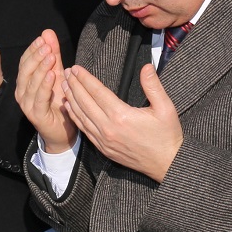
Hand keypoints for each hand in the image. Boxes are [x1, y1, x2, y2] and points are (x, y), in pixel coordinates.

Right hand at [16, 30, 75, 153]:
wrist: (62, 131)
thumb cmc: (58, 103)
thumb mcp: (57, 74)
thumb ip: (53, 55)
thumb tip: (48, 32)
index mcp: (25, 82)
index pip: (25, 62)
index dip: (33, 49)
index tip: (43, 38)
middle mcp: (22, 92)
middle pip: (26, 70)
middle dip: (36, 56)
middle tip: (47, 45)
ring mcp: (27, 104)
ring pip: (31, 83)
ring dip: (41, 68)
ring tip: (50, 56)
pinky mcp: (35, 115)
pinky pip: (39, 98)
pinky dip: (45, 85)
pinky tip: (52, 75)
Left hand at [62, 63, 182, 183]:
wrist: (167, 164)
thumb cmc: (167, 135)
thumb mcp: (166, 108)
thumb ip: (153, 86)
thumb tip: (146, 67)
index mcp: (122, 116)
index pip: (97, 92)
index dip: (85, 78)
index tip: (77, 68)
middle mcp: (108, 128)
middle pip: (85, 102)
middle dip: (74, 85)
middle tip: (67, 71)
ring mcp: (104, 140)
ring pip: (81, 116)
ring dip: (71, 99)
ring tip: (64, 85)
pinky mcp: (103, 148)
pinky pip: (84, 130)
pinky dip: (74, 117)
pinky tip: (69, 108)